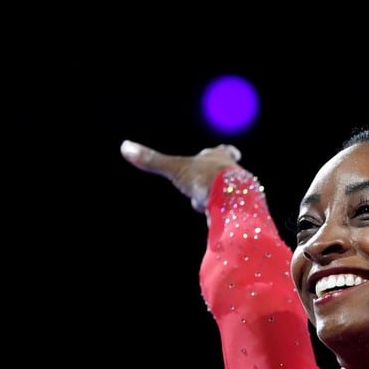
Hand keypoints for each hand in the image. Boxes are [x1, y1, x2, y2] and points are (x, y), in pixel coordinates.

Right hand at [121, 140, 247, 215]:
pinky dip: (222, 216)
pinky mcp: (243, 210)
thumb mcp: (174, 168)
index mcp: (220, 157)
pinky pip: (230, 213)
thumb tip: (125, 146)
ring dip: (216, 201)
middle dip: (215, 182)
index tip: (232, 152)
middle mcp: (234, 172)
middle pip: (225, 175)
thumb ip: (152, 160)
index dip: (224, 152)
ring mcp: (241, 192)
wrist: (231, 200)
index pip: (224, 151)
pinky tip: (216, 222)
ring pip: (227, 194)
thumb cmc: (204, 179)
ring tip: (207, 206)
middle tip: (207, 187)